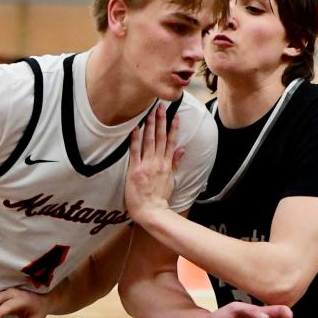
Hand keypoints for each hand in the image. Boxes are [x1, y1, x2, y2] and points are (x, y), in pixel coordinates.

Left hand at [126, 103, 180, 221]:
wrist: (151, 211)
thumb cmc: (159, 199)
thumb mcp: (171, 180)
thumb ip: (174, 163)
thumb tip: (181, 150)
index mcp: (166, 164)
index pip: (171, 142)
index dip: (173, 127)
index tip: (175, 115)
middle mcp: (158, 162)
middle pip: (161, 137)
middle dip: (161, 120)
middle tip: (161, 106)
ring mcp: (147, 165)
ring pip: (150, 141)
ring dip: (150, 125)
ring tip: (151, 112)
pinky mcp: (135, 170)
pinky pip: (135, 152)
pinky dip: (136, 140)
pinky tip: (136, 128)